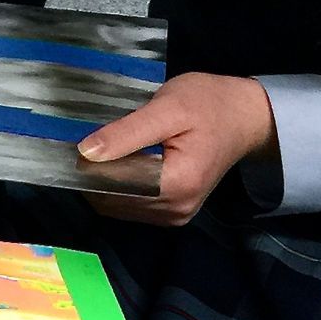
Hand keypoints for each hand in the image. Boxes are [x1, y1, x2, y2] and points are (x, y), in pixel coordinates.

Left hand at [79, 73, 277, 225]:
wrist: (245, 116)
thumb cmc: (209, 104)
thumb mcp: (168, 108)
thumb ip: (127, 133)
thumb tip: (85, 152)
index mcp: (176, 185)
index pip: (112, 186)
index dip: (88, 166)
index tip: (75, 142)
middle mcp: (175, 209)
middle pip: (112, 200)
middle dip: (95, 173)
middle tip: (89, 139)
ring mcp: (175, 215)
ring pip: (117, 205)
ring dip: (104, 180)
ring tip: (107, 146)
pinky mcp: (173, 212)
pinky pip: (131, 205)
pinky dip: (119, 185)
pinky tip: (121, 160)